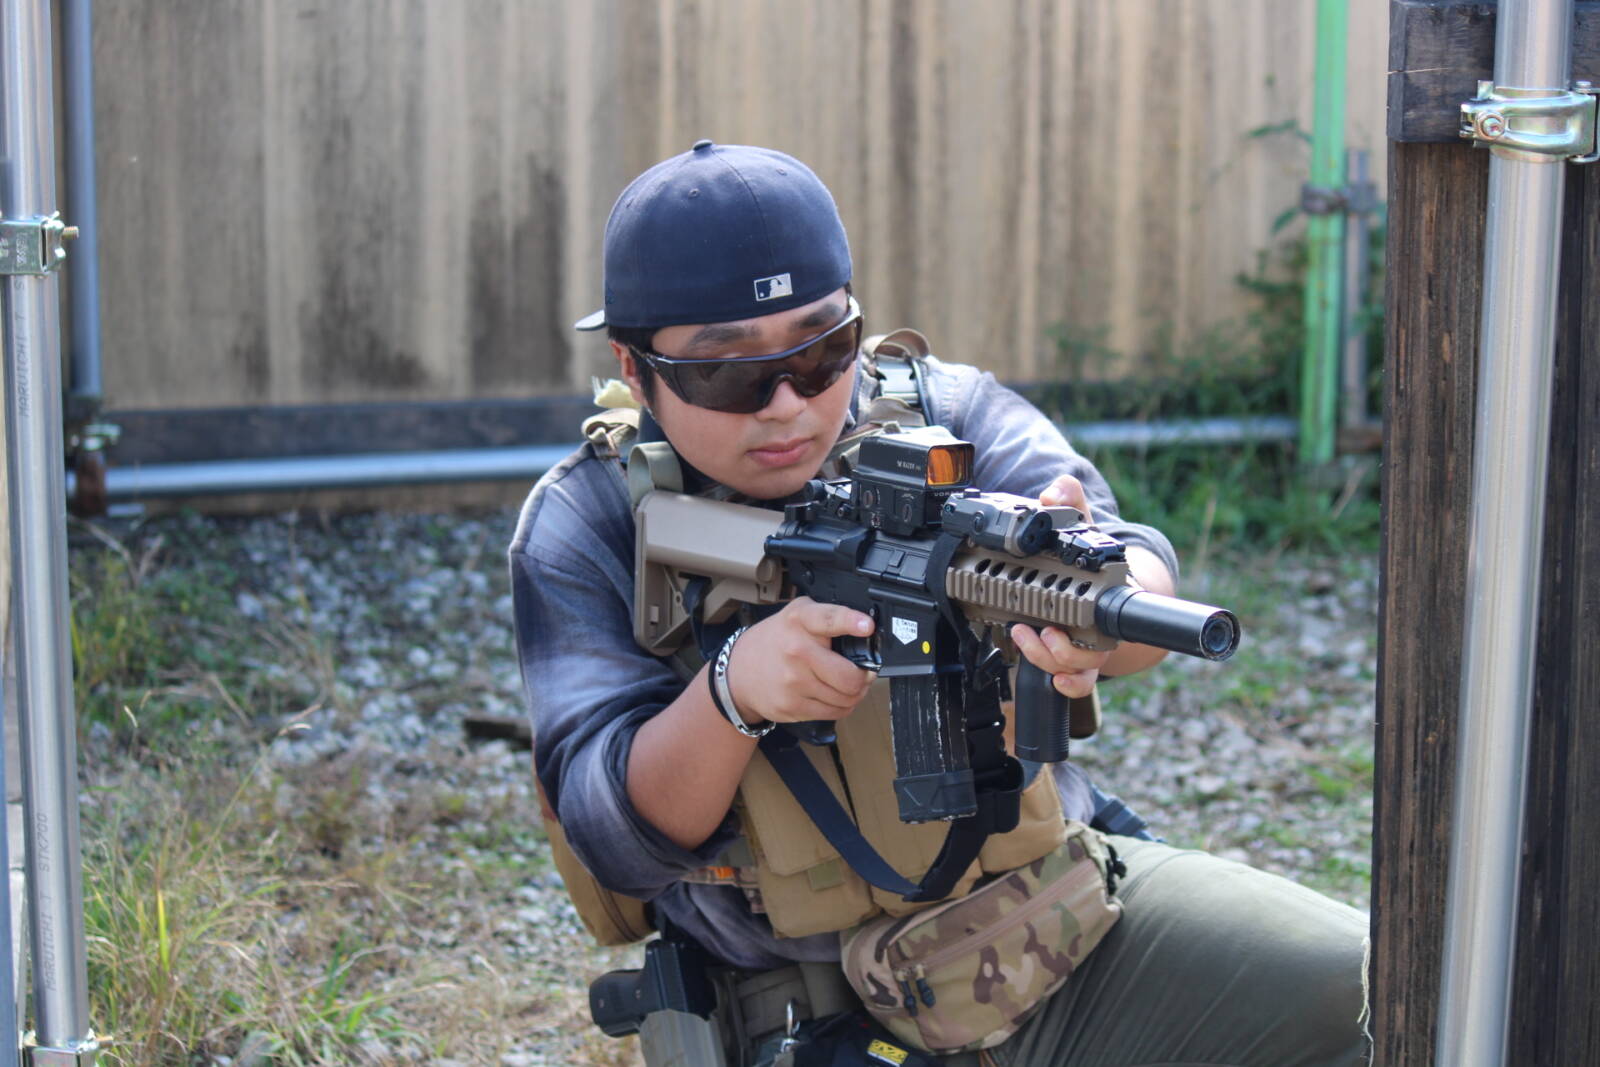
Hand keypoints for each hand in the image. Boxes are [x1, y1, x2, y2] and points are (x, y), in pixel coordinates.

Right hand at [727, 598, 875, 724]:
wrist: (739, 672)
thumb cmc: (776, 640)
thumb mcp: (798, 615)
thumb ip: (828, 617)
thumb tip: (866, 632)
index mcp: (800, 621)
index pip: (828, 619)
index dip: (850, 621)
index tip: (866, 626)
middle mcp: (796, 650)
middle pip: (850, 676)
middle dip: (864, 677)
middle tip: (864, 672)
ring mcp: (793, 682)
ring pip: (847, 698)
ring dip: (855, 693)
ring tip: (846, 684)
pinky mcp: (792, 706)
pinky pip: (834, 712)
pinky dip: (842, 706)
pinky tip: (833, 695)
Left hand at [1009, 473, 1106, 696]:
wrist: (1108, 592)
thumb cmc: (1094, 563)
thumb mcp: (1082, 527)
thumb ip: (1070, 504)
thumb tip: (1055, 489)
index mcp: (1106, 593)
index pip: (1108, 607)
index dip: (1095, 614)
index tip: (1077, 611)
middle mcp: (1102, 628)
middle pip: (1089, 652)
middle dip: (1063, 649)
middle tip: (1042, 632)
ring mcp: (1088, 649)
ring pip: (1076, 669)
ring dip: (1049, 659)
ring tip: (1024, 636)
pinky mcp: (1073, 662)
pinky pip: (1077, 684)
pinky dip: (1067, 685)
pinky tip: (1053, 680)